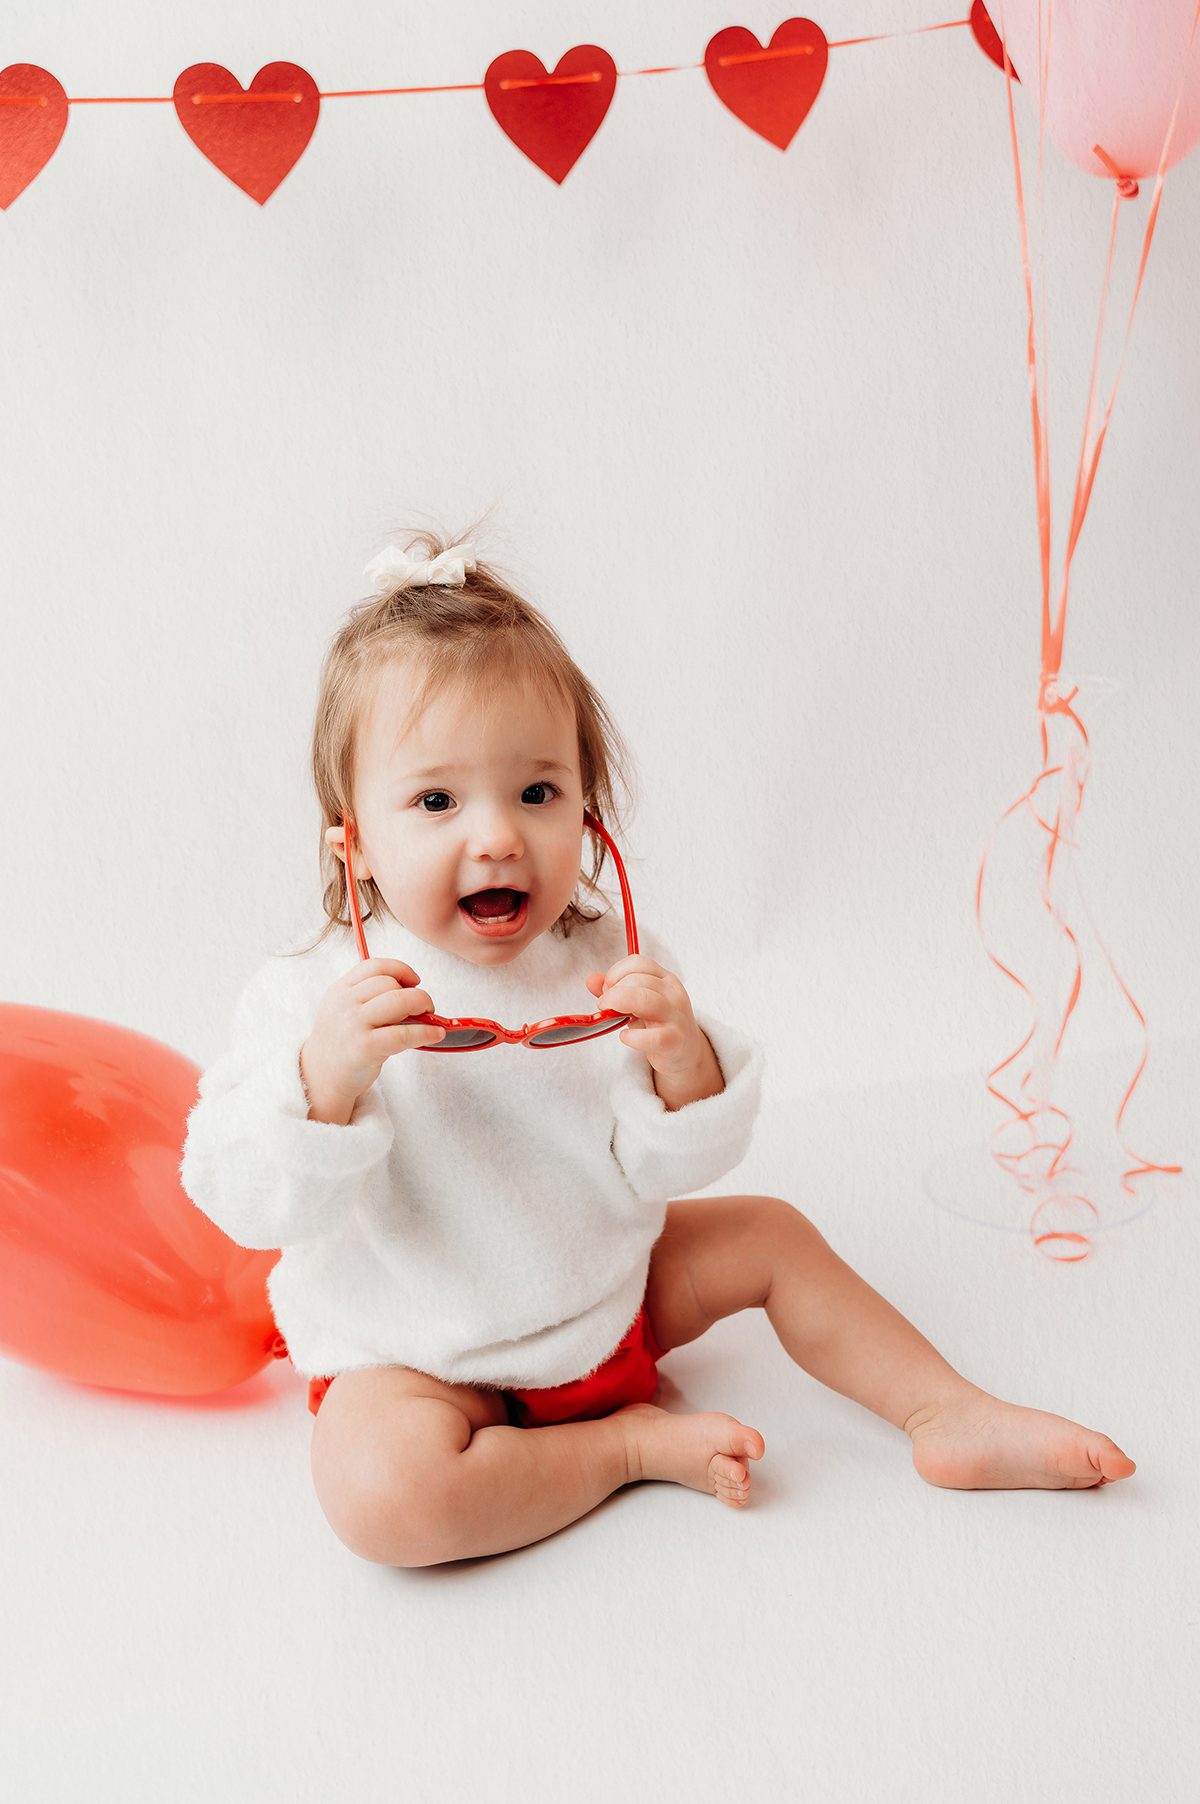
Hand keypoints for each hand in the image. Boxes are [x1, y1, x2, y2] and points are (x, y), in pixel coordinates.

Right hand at [301, 958, 446, 1113]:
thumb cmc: (342, 1041)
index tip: (414, 980)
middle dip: (415, 992)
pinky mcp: (365, 1048)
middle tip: (425, 1006)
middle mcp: (344, 1003)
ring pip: (398, 1001)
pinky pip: (402, 1033)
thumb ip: (369, 995)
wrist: (321, 1076)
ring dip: (422, 1005)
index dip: (401, 969)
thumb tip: (413, 990)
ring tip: (430, 1017)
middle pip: (390, 983)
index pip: (375, 966)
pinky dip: (425, 1032)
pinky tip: (435, 1034)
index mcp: (340, 990)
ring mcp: (353, 1025)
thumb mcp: (344, 1009)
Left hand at [584, 956, 706, 1078]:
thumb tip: (591, 980)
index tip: (607, 988)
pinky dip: (631, 1037)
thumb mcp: (638, 1002)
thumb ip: (615, 989)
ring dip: (618, 1004)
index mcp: (666, 979)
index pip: (638, 962)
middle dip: (613, 991)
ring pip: (644, 1000)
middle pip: (637, 979)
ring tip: (609, 1015)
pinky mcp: (674, 1041)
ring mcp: (675, 1017)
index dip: (615, 972)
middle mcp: (673, 994)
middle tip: (605, 1005)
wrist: (685, 1052)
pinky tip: (625, 1036)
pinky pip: (650, 1036)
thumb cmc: (659, 1023)